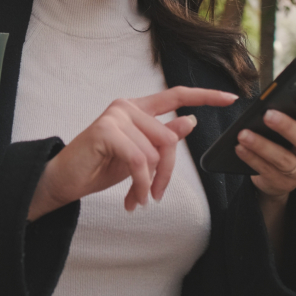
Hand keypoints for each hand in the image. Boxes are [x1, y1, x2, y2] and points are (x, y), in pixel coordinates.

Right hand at [28, 87, 237, 219]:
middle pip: (170, 138)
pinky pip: (139, 161)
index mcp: (137, 108)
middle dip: (167, 172)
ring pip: (155, 152)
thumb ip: (163, 137)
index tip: (231, 98)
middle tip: (155, 195)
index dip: (205, 97)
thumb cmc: (99, 167)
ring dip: (149, 183)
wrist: (64, 181)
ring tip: (137, 198)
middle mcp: (127, 106)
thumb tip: (191, 121)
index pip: (176, 96)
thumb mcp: (139, 155)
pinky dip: (139, 185)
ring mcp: (116, 116)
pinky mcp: (106, 131)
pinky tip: (132, 199)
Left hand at [235, 101, 295, 199]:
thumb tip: (274, 94)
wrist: (281, 172)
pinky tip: (239, 147)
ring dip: (262, 145)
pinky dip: (251, 158)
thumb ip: (290, 109)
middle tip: (268, 114)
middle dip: (287, 127)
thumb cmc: (288, 137)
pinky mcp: (285, 184)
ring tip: (244, 133)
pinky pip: (267, 171)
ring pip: (284, 159)